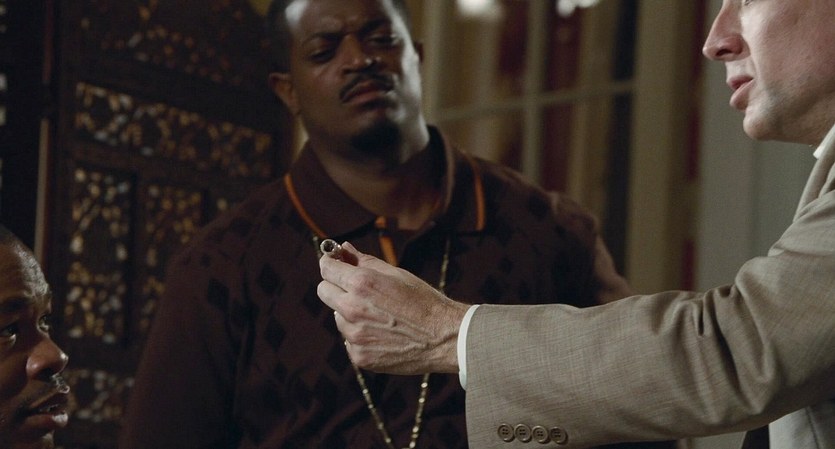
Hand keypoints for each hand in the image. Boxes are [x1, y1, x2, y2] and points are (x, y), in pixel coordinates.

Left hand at [318, 242, 469, 374]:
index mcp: (361, 284)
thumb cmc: (423, 301)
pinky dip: (360, 336)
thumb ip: (365, 261)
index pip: (326, 269)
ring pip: (337, 317)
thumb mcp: (396, 274)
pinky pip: (348, 341)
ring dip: (350, 314)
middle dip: (335, 286)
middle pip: (324, 291)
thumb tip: (344, 249)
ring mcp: (354, 336)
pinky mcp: (359, 356)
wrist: (444, 338)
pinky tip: (382, 334)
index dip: (330, 263)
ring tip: (379, 316)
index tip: (334, 264)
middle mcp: (352, 309)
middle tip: (355, 289)